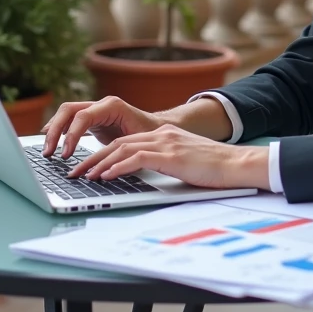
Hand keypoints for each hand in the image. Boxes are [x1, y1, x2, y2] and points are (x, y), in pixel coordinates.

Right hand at [40, 96, 166, 158]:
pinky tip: (52, 142)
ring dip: (53, 130)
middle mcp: (101, 104)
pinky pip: (69, 120)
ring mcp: (95, 109)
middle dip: (55, 130)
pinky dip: (59, 130)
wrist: (158, 128)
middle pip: (68, 110)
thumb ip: (123, 151)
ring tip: (47, 150)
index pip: (83, 116)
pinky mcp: (91, 118)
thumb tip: (109, 167)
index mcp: (112, 106)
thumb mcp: (139, 143)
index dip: (71, 135)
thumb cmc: (151, 136)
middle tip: (49, 153)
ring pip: (66, 113)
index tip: (66, 155)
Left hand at [68, 123, 269, 190]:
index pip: (125, 142)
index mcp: (164, 135)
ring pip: (122, 149)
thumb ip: (164, 162)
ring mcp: (165, 143)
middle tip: (76, 172)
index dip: (103, 154)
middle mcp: (161, 135)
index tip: (88, 167)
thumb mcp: (184, 161)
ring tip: (84, 176)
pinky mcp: (170, 155)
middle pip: (118, 143)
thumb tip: (143, 175)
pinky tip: (106, 176)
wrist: (237, 164)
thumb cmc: (214, 168)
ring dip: (100, 164)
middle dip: (93, 158)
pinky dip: (118, 167)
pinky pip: (137, 158)